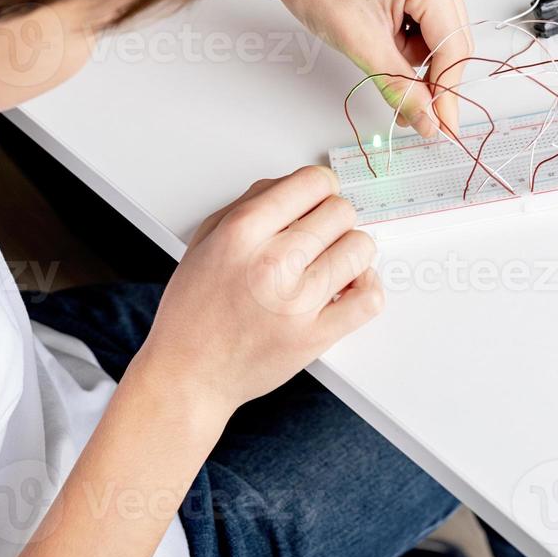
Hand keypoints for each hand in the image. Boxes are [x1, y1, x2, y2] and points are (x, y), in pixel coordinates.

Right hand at [135, 167, 381, 415]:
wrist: (189, 374)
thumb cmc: (195, 310)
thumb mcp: (205, 240)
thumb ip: (248, 203)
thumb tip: (293, 184)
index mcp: (241, 233)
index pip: (312, 182)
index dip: (320, 187)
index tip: (317, 199)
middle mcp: (271, 263)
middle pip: (341, 211)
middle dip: (332, 219)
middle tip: (317, 236)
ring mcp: (297, 302)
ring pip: (360, 248)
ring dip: (348, 251)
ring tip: (327, 263)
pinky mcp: (316, 336)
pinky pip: (369, 298)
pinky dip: (367, 286)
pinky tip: (347, 286)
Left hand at [232, 0, 471, 137]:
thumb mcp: (360, 43)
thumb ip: (399, 86)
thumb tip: (429, 121)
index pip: (452, 47)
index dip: (447, 92)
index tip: (444, 127)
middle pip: (452, 43)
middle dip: (427, 76)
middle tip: (410, 112)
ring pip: (440, 39)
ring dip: (412, 58)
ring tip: (375, 45)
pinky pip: (430, 26)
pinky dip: (408, 43)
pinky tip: (383, 36)